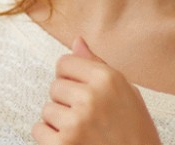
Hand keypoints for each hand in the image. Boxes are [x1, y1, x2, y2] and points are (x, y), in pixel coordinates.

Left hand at [33, 37, 161, 144]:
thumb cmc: (136, 133)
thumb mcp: (127, 93)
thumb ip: (98, 66)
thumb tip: (76, 41)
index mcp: (107, 79)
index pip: (64, 63)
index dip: (72, 79)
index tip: (84, 94)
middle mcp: (91, 97)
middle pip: (54, 87)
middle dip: (67, 102)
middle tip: (89, 119)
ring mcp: (75, 122)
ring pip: (47, 109)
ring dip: (59, 122)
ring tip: (84, 133)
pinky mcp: (63, 144)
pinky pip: (38, 130)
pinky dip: (50, 139)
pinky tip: (73, 143)